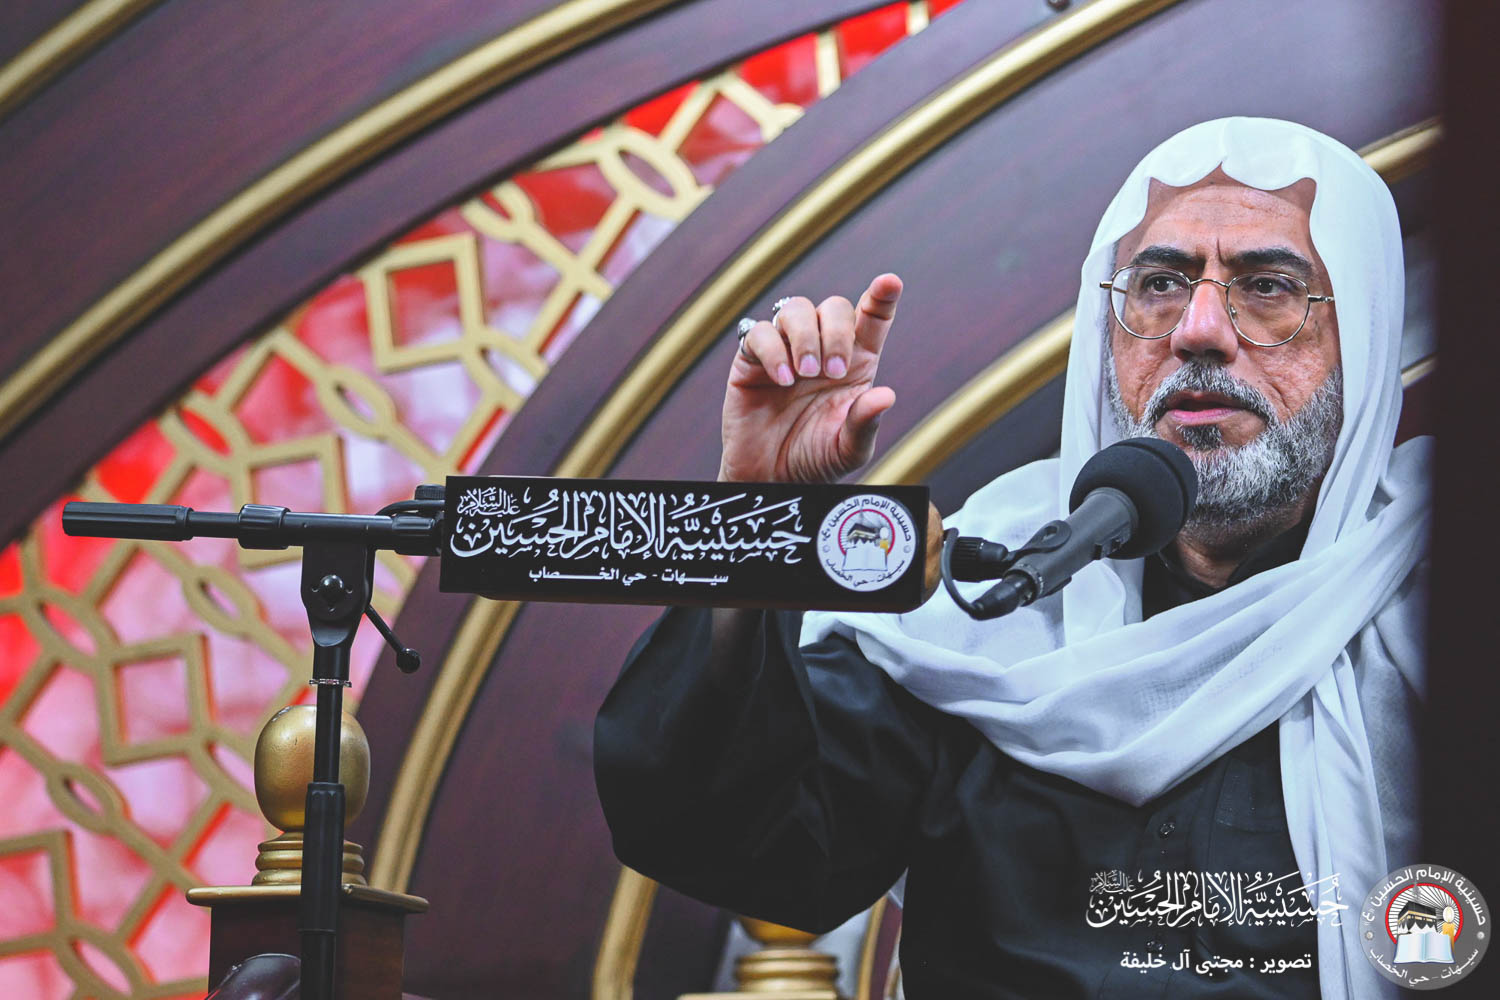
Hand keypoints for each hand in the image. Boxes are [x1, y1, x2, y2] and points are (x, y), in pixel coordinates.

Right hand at [720, 274, 901, 482]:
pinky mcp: (752, 360)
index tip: (889, 282)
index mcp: (855, 363)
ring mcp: (786, 350)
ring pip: (795, 309)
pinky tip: (782, 379)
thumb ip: (865, 423)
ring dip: (804, 337)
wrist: (769, 479)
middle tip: (832, 371)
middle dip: (836, 332)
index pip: (872, 318)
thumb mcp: (847, 450)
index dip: (882, 296)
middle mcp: (823, 349)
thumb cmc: (813, 461)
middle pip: (834, 307)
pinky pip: (760, 333)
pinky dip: (772, 350)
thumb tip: (886, 396)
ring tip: (803, 375)